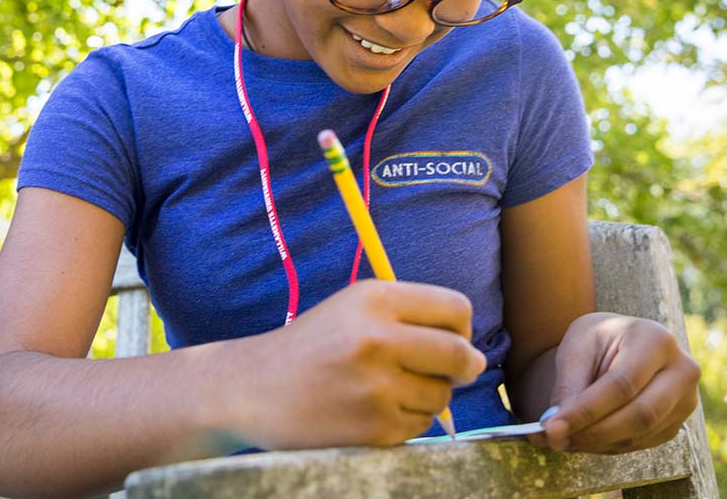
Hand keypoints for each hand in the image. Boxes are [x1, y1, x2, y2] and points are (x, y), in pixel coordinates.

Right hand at [232, 280, 487, 449]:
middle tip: (451, 372)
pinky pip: (419, 425)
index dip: (462, 328)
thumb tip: (475, 357)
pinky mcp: (373, 426)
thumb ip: (410, 318)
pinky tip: (371, 411)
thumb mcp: (352, 309)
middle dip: (463, 367)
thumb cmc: (310, 347)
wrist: (250, 389)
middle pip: (460, 354)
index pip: (456, 308)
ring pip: (441, 395)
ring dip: (428, 397)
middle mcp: (377, 338)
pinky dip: (405, 421)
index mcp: (374, 299)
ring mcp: (376, 385)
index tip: (451, 339)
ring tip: (388, 390)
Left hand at [530, 312, 700, 453]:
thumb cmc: (598, 340)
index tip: (550, 427)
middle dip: (592, 432)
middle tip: (554, 439)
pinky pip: (640, 443)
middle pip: (640, 415)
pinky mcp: (677, 423)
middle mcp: (681, 370)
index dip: (586, 410)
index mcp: (657, 339)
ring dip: (595, 442)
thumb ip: (568, 385)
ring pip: (639, 435)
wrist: (622, 343)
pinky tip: (582, 436)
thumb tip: (555, 428)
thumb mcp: (577, 347)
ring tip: (561, 437)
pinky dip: (606, 445)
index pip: (622, 384)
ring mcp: (685, 400)